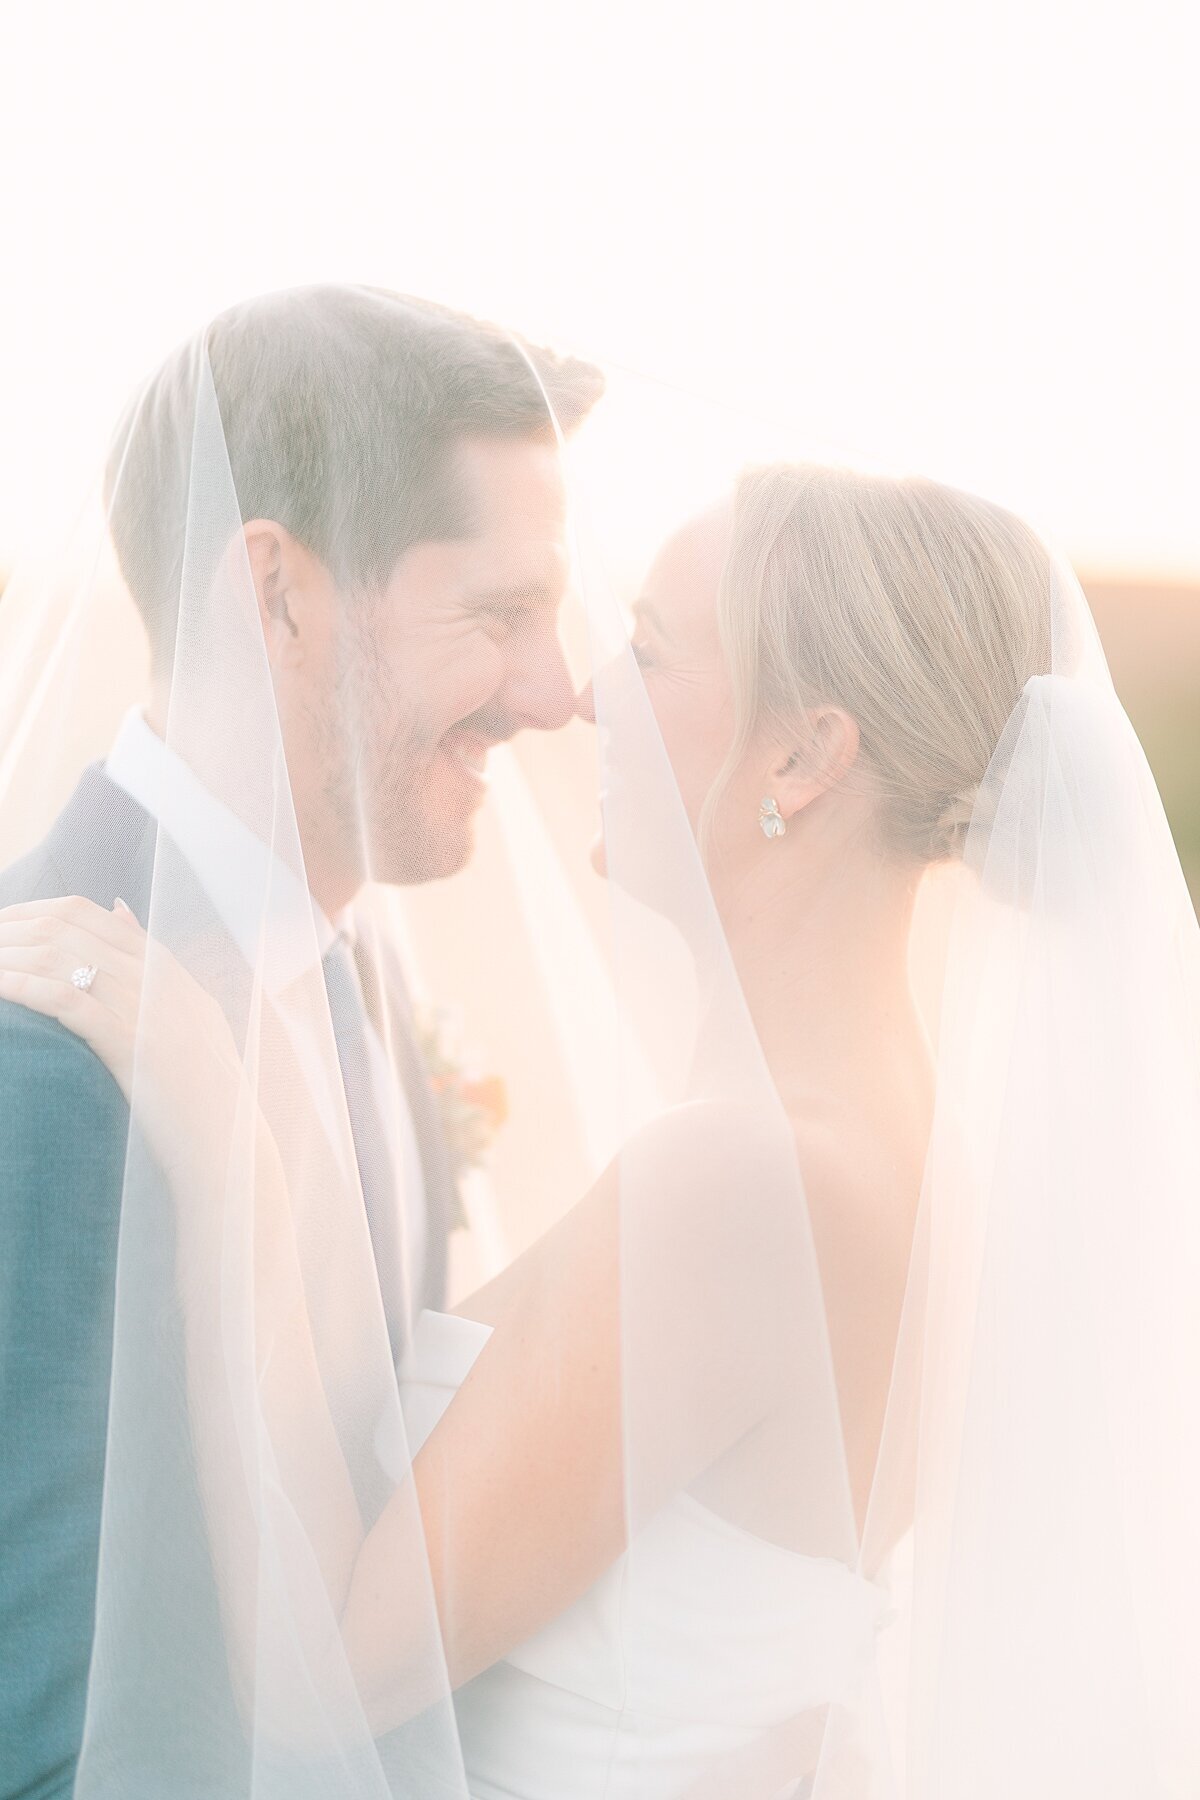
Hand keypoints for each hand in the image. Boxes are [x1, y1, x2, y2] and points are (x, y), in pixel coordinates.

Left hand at [0, 895, 249, 1190]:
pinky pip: (65, 1000)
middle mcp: (156, 979)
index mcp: (166, 969)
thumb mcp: (188, 1009)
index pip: (90, 915)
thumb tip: (118, 908)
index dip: (36, 913)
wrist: (225, 1141)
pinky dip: (24, 987)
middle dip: (13, 930)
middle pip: (67, 929)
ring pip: (60, 957)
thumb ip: (152, 962)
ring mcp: (146, 1009)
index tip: (2, 926)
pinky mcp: (132, 1044)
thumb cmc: (201, 1085)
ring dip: (9, 955)